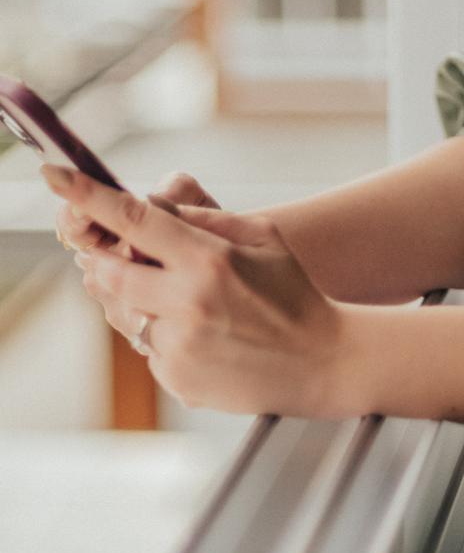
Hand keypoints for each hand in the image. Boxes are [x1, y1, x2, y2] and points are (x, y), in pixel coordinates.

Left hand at [43, 164, 346, 417]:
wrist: (321, 361)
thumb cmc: (293, 290)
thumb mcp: (262, 236)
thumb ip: (205, 218)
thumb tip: (153, 208)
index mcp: (209, 260)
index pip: (133, 220)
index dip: (86, 195)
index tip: (53, 174)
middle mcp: (187, 304)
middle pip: (109, 273)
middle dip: (103, 258)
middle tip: (115, 252)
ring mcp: (179, 346)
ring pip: (121, 313)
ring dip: (132, 296)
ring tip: (176, 294)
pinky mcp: (177, 378)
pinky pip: (145, 346)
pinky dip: (159, 331)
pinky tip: (201, 331)